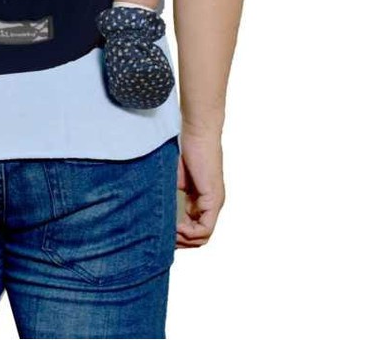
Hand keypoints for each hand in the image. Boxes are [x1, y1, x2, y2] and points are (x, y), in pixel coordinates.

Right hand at [176, 127, 224, 246]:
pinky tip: (176, 227)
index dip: (180, 236)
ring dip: (185, 240)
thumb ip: (174, 194)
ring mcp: (214, 203)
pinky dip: (190, 233)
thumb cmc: (187, 148)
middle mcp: (212, 205)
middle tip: (165, 239)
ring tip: (170, 234)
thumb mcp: (177, 178)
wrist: (198, 133)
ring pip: (203, 236)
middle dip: (182, 242)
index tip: (164, 233)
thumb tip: (160, 209)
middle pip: (201, 238)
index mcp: (203, 200)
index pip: (196, 229)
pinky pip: (205, 228)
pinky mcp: (213, 199)